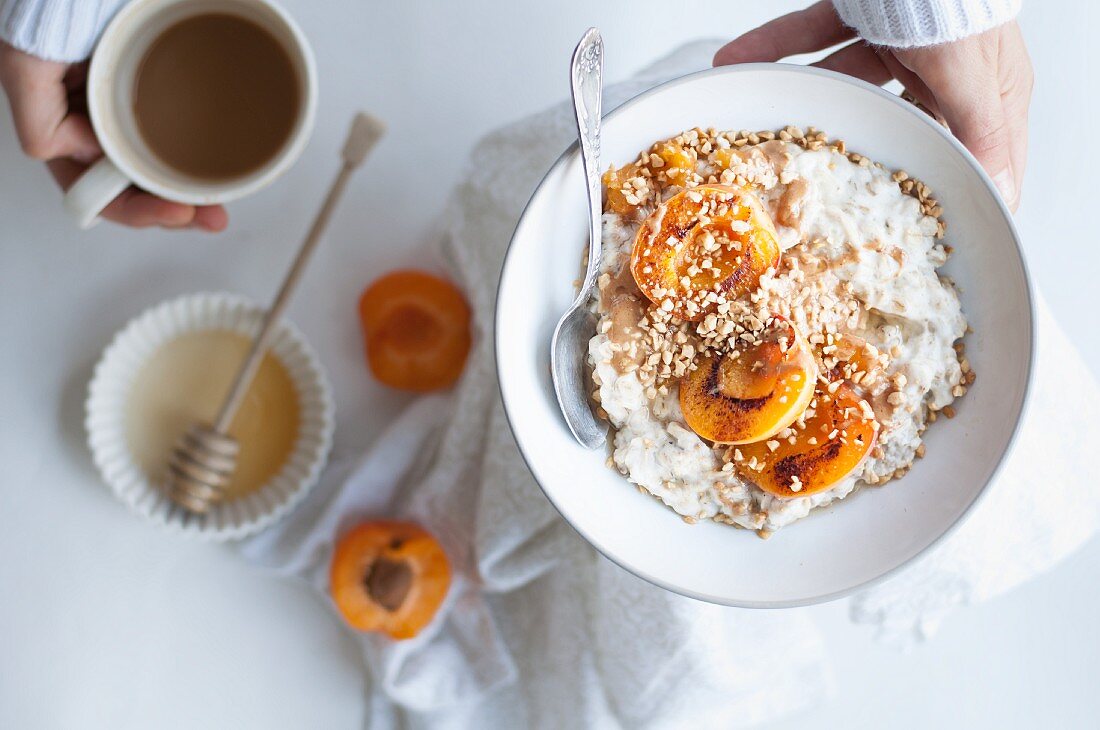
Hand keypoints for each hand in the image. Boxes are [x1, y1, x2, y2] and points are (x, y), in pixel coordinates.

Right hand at [0, 42, 227, 229]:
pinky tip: (221, 164)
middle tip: (210, 218)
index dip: (133, 210)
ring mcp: (128, 99)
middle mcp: (95, 113)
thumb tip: (83, 157)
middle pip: (132, 185)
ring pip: (157, 164)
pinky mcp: (160, 80)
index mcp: (62, 117)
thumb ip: (40, 119)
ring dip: (187, 190)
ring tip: (218, 206)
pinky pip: (179, 129)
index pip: (92, 186)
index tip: (176, 213)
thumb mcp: (27, 60)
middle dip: (170, 209)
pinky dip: (199, 152)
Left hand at [713, 1, 1032, 209]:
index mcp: (983, 93)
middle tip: (811, 180)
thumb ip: (979, 135)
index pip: (962, 152)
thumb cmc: (959, 1)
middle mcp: (940, 69)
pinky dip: (774, 45)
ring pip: (842, 78)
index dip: (936, 188)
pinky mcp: (860, 10)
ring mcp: (897, 41)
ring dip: (801, 94)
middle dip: (852, 145)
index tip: (898, 224)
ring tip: (760, 124)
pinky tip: (736, 60)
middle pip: (892, 121)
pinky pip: (810, 34)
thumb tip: (1001, 194)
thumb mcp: (972, 80)